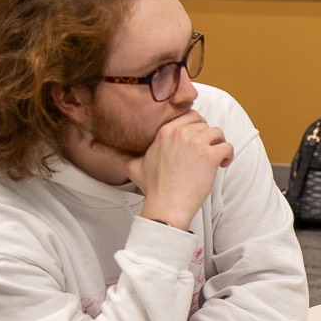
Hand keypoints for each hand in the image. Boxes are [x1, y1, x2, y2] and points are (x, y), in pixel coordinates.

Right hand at [100, 110, 233, 229]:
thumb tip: (92, 144)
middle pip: (204, 123)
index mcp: (164, 131)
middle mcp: (179, 133)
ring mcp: (195, 143)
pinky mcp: (209, 156)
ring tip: (215, 160)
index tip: (196, 142)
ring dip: (219, 145)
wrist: (166, 205)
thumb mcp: (131, 165)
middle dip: (207, 136)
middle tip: (206, 152)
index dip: (195, 127)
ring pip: (217, 133)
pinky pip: (227, 146)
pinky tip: (222, 165)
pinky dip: (228, 155)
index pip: (188, 115)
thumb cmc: (153, 187)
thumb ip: (116, 152)